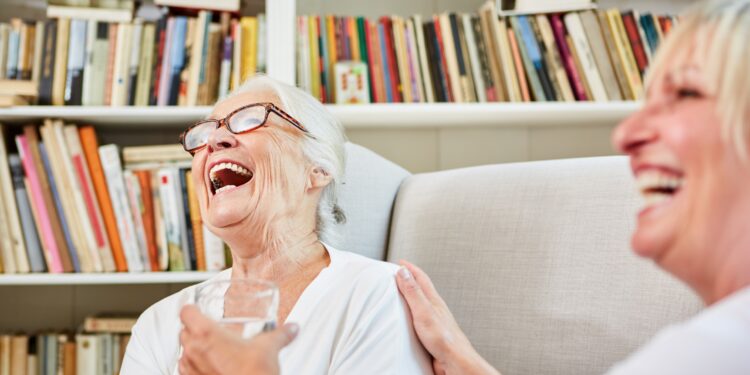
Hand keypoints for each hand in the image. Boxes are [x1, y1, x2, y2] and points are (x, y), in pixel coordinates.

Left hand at [178, 305, 297, 374]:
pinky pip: (186, 372)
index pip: (186, 312)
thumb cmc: (253, 373)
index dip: (192, 309)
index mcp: (206, 334)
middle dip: (193, 329)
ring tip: (210, 350)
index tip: (198, 309)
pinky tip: (210, 368)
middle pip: (183, 331)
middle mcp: (194, 351)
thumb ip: (281, 334)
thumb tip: (292, 328)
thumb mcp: (269, 348)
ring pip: (183, 353)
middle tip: (210, 330)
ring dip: (193, 349)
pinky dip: (195, 368)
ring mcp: (191, 370)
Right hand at [396, 260, 500, 374]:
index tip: (400, 262)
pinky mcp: (431, 334)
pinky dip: (411, 313)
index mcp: (433, 300)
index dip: (410, 268)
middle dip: (410, 279)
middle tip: (400, 273)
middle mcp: (434, 308)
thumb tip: (404, 272)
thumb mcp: (424, 311)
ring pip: (421, 303)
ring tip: (402, 293)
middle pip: (422, 288)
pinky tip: (408, 320)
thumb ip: (414, 292)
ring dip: (412, 296)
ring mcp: (433, 321)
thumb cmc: (444, 339)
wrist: (455, 362)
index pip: (420, 278)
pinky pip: (419, 318)